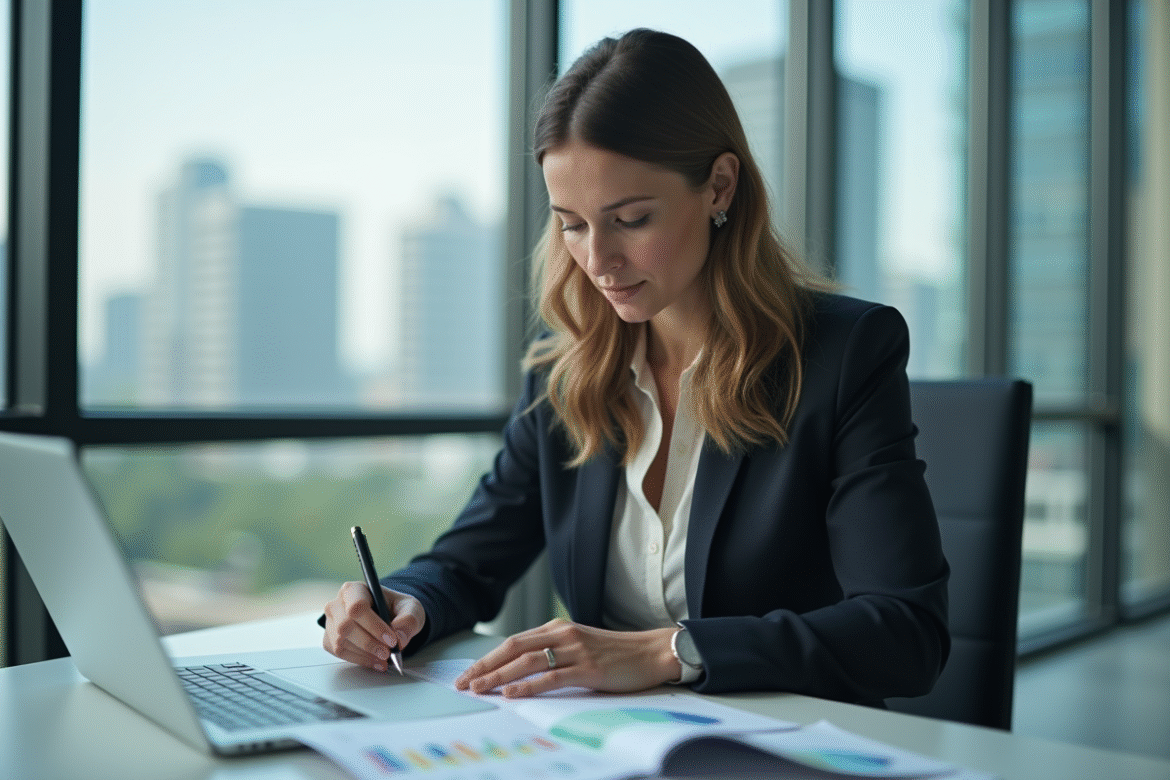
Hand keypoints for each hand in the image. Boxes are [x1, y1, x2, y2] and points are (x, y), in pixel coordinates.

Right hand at [322, 581, 425, 671]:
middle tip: (388, 653)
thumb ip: (409, 619)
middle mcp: (337, 604)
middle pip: (345, 626)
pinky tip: (375, 661)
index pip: (357, 607)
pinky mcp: (330, 639)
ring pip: (341, 642)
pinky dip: (359, 660)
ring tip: (384, 658)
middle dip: (369, 643)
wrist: (389, 618)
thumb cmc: (396, 609)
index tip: (391, 639)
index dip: (374, 626)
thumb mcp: (411, 608)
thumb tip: (399, 636)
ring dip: (365, 654)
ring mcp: (331, 622)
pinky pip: (339, 653)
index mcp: (354, 589)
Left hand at [454, 618, 679, 697]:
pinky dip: (528, 685)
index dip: (488, 658)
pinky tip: (512, 693)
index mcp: (557, 628)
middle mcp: (563, 634)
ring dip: (499, 676)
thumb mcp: (579, 645)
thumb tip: (521, 670)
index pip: (513, 642)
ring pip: (527, 661)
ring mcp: (575, 650)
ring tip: (479, 688)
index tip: (467, 674)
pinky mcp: (588, 668)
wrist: (651, 652)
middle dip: (485, 666)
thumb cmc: (616, 653)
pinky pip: (552, 676)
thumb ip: (553, 652)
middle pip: (513, 648)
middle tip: (462, 683)